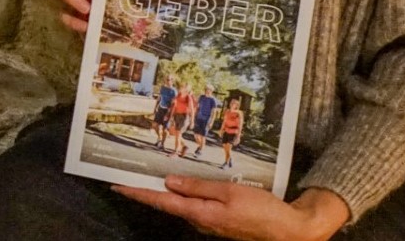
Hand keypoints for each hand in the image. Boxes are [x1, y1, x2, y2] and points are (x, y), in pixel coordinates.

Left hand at [113, 177, 349, 240]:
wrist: (285, 231)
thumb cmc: (260, 209)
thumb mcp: (228, 192)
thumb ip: (198, 187)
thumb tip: (169, 180)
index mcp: (200, 213)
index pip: (162, 201)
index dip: (139, 193)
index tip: (118, 185)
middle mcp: (200, 220)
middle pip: (167, 203)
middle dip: (147, 190)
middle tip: (128, 175)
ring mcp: (209, 223)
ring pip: (181, 205)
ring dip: (165, 191)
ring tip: (149, 174)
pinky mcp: (219, 221)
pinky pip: (195, 206)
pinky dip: (183, 194)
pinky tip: (182, 184)